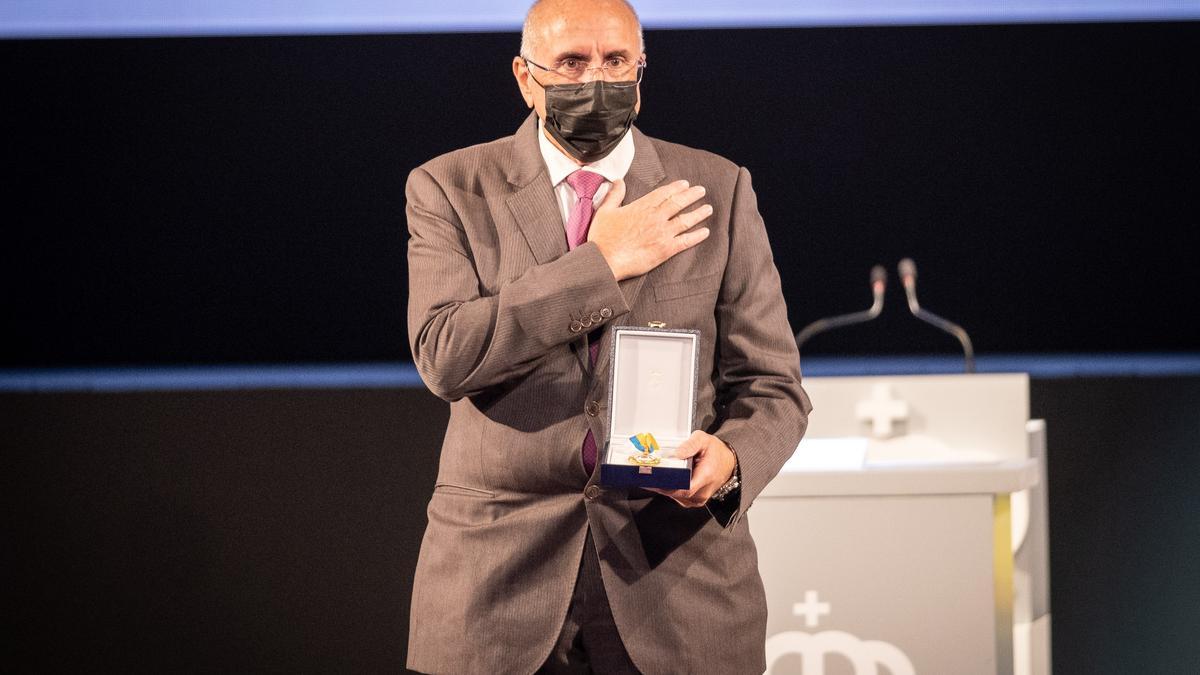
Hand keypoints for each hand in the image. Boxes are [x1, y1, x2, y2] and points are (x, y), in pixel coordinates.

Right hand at [588, 179, 712, 280]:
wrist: (605, 260)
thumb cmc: (602, 237)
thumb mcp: (604, 211)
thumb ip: (614, 195)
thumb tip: (619, 181)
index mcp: (642, 207)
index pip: (663, 193)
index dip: (676, 188)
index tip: (685, 184)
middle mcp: (655, 217)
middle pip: (678, 203)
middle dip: (692, 195)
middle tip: (701, 190)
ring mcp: (662, 233)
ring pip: (685, 220)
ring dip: (698, 213)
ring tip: (708, 209)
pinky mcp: (665, 250)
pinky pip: (685, 241)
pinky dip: (697, 236)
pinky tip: (706, 232)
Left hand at [647, 430, 735, 507]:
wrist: (728, 462)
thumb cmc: (716, 452)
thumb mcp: (704, 440)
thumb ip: (690, 445)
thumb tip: (676, 454)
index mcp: (706, 476)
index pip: (685, 489)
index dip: (667, 486)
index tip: (655, 479)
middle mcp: (703, 491)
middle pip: (677, 494)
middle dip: (661, 485)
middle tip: (648, 475)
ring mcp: (699, 498)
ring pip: (676, 497)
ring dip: (664, 488)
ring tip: (654, 477)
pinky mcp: (694, 500)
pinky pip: (678, 498)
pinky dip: (670, 490)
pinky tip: (664, 481)